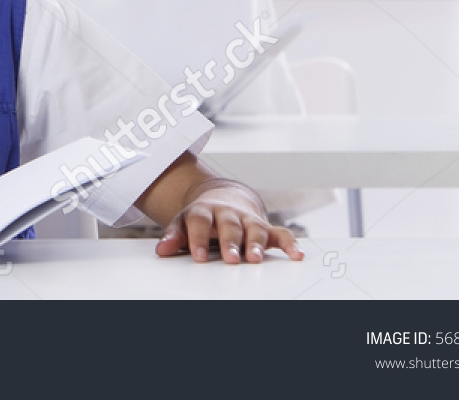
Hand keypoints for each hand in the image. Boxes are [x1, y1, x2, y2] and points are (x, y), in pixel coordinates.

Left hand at [155, 181, 303, 263]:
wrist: (223, 198)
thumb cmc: (202, 218)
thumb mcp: (184, 223)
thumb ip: (175, 236)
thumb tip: (162, 250)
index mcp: (205, 211)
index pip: (200, 222)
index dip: (198, 239)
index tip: (197, 257)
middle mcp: (228, 213)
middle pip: (229, 226)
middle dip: (230, 243)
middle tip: (230, 259)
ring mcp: (248, 219)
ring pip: (255, 229)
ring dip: (256, 244)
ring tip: (255, 259)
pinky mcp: (266, 227)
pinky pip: (281, 234)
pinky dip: (290, 243)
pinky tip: (297, 255)